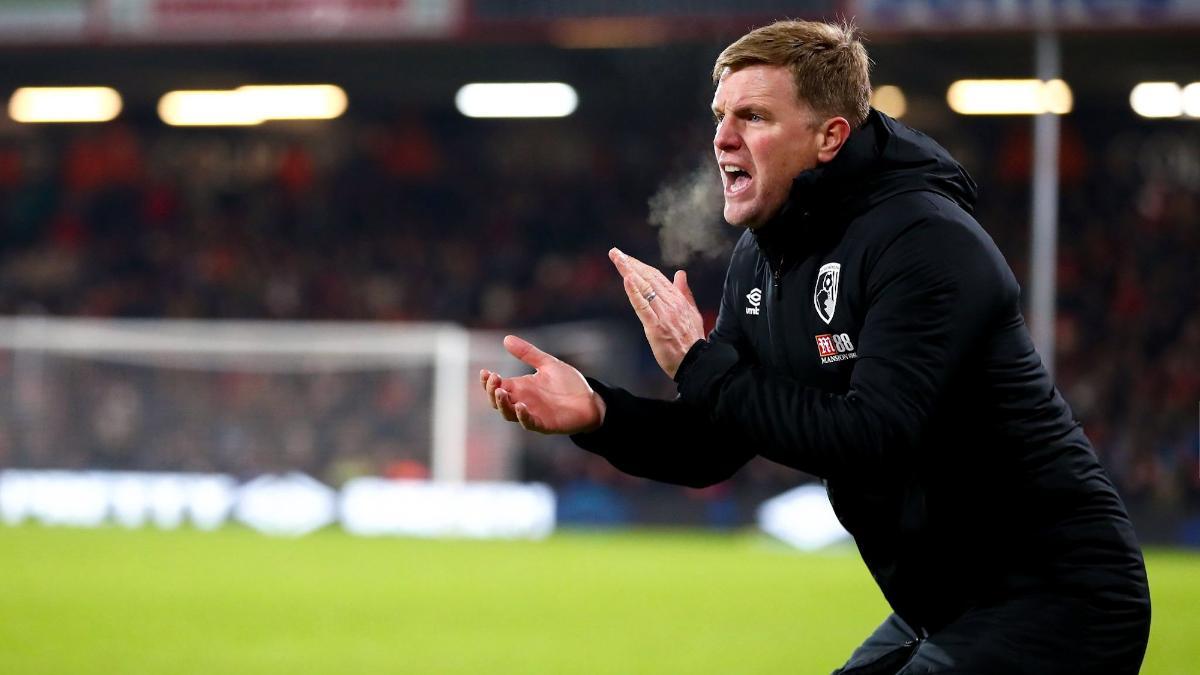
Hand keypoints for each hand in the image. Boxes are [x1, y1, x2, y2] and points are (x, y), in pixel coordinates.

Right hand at [480, 335, 605, 434]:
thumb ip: (528, 353)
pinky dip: (522, 416)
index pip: (497, 386)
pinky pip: (528, 423)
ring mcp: (532, 413)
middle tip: (494, 379)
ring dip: (502, 404)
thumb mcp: (548, 364)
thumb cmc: (568, 384)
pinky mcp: (544, 424)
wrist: (590, 400)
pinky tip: (521, 406)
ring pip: (508, 414)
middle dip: (492, 391)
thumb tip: (506, 338)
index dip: (488, 381)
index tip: (486, 372)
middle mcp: (522, 401)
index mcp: (521, 387)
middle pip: (497, 401)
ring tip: (501, 392)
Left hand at [608, 247, 704, 378]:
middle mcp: (671, 303)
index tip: (627, 257)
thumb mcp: (692, 312)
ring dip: (629, 271)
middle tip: (615, 252)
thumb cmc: (692, 340)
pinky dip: (635, 292)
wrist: (696, 362)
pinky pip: (643, 306)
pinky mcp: (656, 327)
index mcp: (678, 299)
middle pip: (648, 278)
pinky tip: (627, 279)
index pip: (656, 277)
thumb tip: (680, 273)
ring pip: (644, 288)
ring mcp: (663, 314)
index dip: (640, 265)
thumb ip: (685, 292)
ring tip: (617, 259)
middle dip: (630, 263)